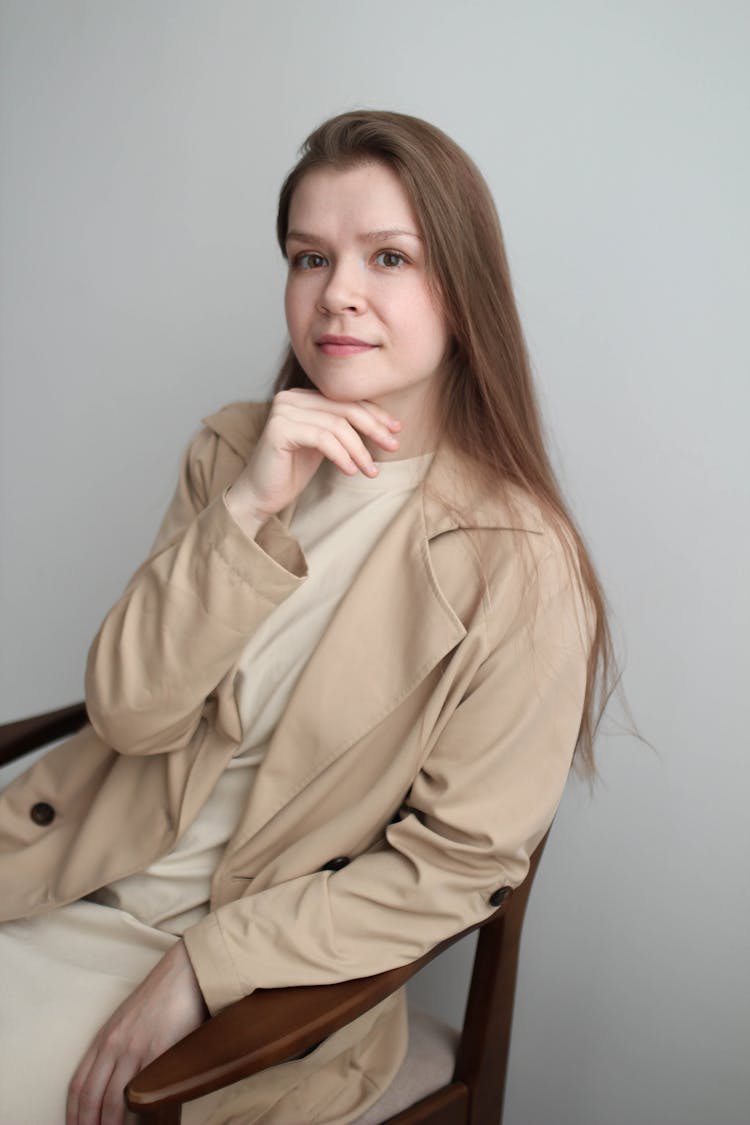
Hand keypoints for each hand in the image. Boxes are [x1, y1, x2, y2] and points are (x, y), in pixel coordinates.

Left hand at [66, 940, 207, 1124]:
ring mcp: (136, 1048)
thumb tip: (117, 1082)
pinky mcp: (160, 1049)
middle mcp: (115, 1044)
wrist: (186, 970)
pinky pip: (144, 1089)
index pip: (79, 1085)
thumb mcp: (128, 1020)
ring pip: (114, 1100)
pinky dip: (139, 1112)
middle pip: (92, 1098)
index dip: (74, 1114)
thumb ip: (118, 1047)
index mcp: (105, 1037)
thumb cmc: (162, 996)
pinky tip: (142, 1123)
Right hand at [225, 388, 401, 531]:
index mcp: (302, 396)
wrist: (260, 494)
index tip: (396, 430)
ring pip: (337, 426)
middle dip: (374, 428)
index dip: (375, 414)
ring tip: (370, 471)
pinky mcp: (279, 429)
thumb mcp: (325, 444)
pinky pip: (323, 439)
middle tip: (394, 446)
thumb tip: (384, 422)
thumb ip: (343, 427)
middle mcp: (290, 397)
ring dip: (359, 450)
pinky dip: (341, 455)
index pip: (346, 399)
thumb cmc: (292, 471)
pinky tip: (351, 471)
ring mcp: (283, 410)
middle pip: (344, 409)